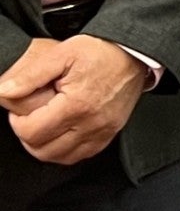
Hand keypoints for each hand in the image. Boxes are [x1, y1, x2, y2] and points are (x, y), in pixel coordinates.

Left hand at [0, 36, 145, 164]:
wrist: (134, 54)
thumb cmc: (101, 52)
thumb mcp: (62, 53)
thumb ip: (30, 74)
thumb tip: (4, 91)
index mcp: (77, 105)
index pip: (32, 132)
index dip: (18, 122)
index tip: (21, 110)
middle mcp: (91, 123)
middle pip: (42, 150)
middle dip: (29, 135)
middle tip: (31, 118)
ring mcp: (102, 131)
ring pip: (59, 158)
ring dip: (44, 146)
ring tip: (44, 126)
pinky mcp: (109, 134)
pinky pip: (80, 156)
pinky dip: (64, 150)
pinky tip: (61, 134)